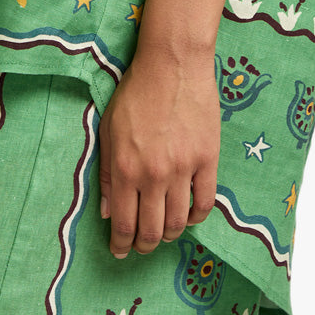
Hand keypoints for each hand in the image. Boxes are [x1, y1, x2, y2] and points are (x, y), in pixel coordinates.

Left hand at [97, 44, 219, 257]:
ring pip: (179, 223)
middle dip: (144, 245)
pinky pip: (205, 202)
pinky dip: (197, 216)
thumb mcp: (109, 130)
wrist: (172, 63)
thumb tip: (108, 212)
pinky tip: (190, 214)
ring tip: (164, 232)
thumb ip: (107, 174)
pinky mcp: (207, 159)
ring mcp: (183, 168)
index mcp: (126, 168)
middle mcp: (154, 175)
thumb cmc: (136, 92)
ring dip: (169, 234)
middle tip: (142, 246)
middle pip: (152, 231)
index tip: (120, 250)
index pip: (124, 224)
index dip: (121, 244)